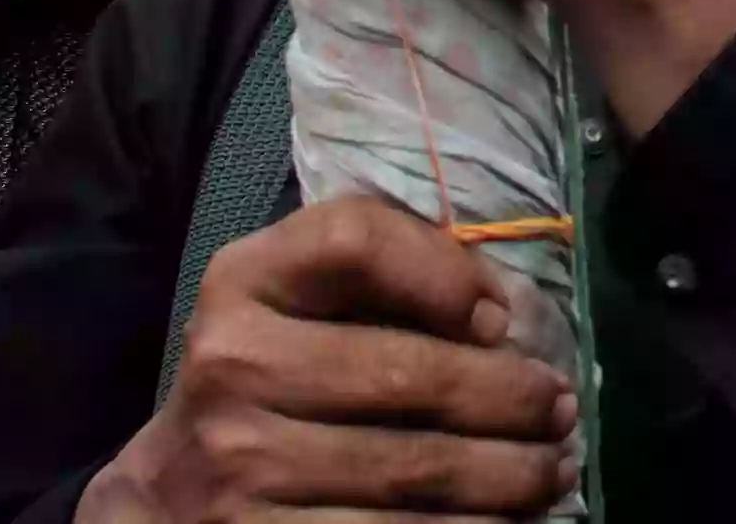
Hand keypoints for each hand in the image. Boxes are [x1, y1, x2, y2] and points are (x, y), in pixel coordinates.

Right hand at [77, 196, 574, 522]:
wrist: (172, 491)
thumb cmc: (272, 378)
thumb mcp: (300, 301)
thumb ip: (387, 273)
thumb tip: (502, 315)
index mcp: (244, 281)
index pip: (355, 240)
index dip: (445, 272)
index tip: (501, 317)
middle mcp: (233, 366)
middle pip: (409, 372)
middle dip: (512, 398)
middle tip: (562, 410)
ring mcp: (240, 463)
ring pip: (416, 468)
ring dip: (511, 475)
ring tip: (553, 468)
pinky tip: (509, 520)